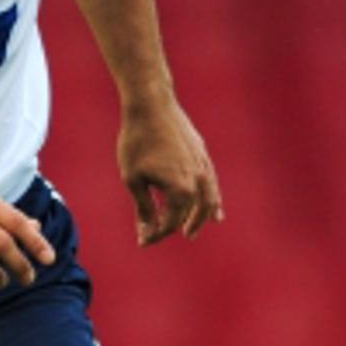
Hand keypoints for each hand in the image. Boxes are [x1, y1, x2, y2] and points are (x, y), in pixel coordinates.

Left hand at [119, 95, 223, 244]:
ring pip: (208, 201)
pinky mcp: (203, 155)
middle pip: (189, 214)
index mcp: (180, 191)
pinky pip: (211, 184)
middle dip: (172, 227)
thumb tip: (147, 230)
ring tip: (193, 231)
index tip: (141, 239)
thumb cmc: (137, 142)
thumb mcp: (133, 179)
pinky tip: (212, 208)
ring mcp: (203, 167)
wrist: (151, 105)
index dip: (155, 234)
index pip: (170, 223)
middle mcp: (198, 181)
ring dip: (200, 218)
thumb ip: (144, 207)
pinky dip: (212, 199)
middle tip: (159, 236)